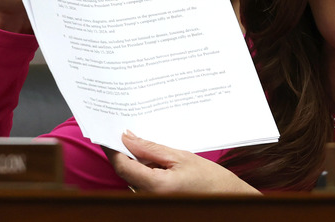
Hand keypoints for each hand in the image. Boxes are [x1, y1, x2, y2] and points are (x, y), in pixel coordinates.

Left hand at [105, 131, 259, 194]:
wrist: (225, 197)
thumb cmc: (208, 179)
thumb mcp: (180, 157)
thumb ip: (151, 149)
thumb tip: (127, 138)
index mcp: (155, 187)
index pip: (123, 166)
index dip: (113, 149)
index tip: (109, 134)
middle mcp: (148, 198)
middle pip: (126, 172)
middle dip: (126, 153)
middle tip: (129, 132)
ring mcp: (150, 202)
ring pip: (132, 177)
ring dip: (136, 161)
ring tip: (149, 146)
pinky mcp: (154, 201)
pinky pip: (141, 184)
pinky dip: (144, 170)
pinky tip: (155, 160)